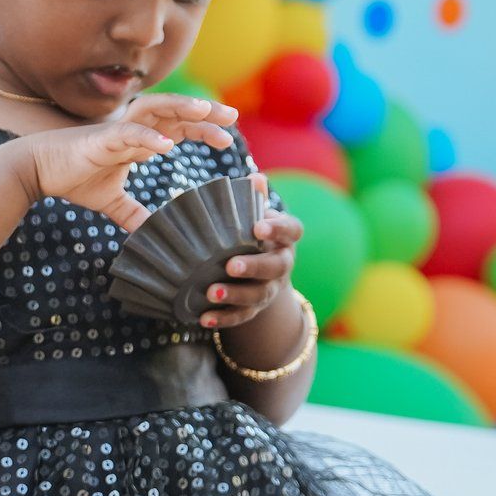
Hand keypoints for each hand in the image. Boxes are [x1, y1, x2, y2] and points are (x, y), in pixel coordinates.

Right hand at [19, 95, 237, 229]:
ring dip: (181, 108)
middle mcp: (133, 128)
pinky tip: (167, 145)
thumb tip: (152, 234)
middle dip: (205, 111)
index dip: (203, 129)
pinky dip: (148, 137)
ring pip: (156, 109)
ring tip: (205, 111)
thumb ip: (134, 214)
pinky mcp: (101, 138)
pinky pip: (128, 133)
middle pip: (175, 111)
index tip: (227, 139)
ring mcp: (118, 129)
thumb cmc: (73, 178)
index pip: (179, 127)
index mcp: (139, 138)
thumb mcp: (112, 202)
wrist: (37, 170)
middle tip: (233, 117)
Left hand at [201, 204, 302, 329]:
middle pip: (275, 267)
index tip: (259, 226)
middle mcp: (282, 264)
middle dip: (254, 266)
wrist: (261, 274)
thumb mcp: (256, 217)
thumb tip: (255, 178)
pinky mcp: (254, 309)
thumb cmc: (252, 236)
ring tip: (212, 291)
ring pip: (258, 295)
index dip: (278, 228)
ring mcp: (269, 289)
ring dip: (235, 294)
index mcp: (284, 238)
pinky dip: (223, 317)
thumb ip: (253, 199)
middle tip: (231, 265)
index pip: (291, 230)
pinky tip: (204, 317)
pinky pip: (241, 316)